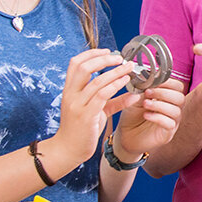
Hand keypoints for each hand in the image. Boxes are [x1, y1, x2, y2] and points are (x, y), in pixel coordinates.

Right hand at [53, 49, 134, 167]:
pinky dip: (114, 86)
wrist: (68, 150)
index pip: (75, 63)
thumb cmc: (81, 130)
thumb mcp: (97, 111)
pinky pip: (101, 96)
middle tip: (120, 58)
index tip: (108, 51)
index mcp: (69, 90)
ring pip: (96, 81)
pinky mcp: (85, 116)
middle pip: (83, 67)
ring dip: (115, 72)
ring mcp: (77, 105)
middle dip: (103, 59)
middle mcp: (70, 94)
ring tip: (129, 68)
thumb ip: (113, 101)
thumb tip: (133, 93)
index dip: (91, 54)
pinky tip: (125, 82)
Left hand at [109, 84, 183, 157]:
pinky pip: (170, 124)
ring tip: (145, 104)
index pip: (178, 87)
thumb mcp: (136, 99)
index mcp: (167, 98)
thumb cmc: (131, 116)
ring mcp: (172, 122)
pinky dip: (158, 117)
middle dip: (164, 93)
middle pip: (180, 98)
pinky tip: (146, 115)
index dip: (168, 82)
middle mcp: (172, 109)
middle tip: (148, 92)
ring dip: (160, 105)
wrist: (125, 135)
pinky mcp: (167, 134)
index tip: (153, 81)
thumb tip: (149, 79)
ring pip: (176, 111)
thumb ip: (144, 89)